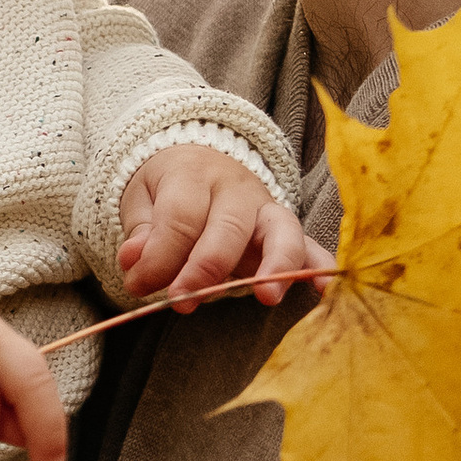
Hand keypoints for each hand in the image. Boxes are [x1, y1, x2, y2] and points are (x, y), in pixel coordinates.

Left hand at [118, 147, 327, 306]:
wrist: (197, 159)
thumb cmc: (166, 188)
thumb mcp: (141, 200)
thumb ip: (140, 231)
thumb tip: (135, 259)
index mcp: (193, 174)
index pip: (180, 217)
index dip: (160, 256)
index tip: (139, 285)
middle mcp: (236, 188)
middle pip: (229, 226)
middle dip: (207, 267)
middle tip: (183, 301)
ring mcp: (266, 208)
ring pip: (279, 230)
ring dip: (275, 264)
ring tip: (266, 296)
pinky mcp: (284, 230)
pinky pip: (309, 245)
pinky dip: (320, 267)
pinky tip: (325, 289)